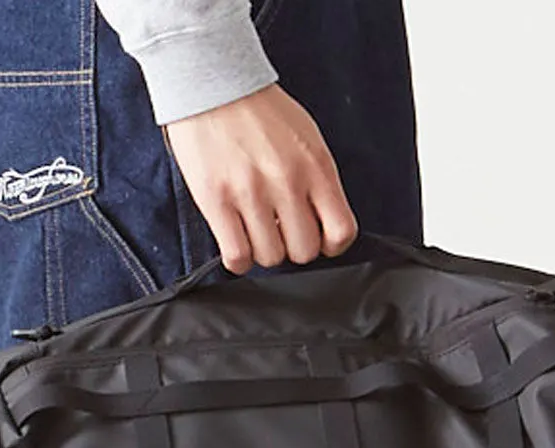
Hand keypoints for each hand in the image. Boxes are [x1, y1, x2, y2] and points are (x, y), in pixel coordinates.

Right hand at [163, 84, 358, 273]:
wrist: (213, 82)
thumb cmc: (259, 111)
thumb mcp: (306, 138)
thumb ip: (317, 180)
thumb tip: (320, 223)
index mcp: (315, 166)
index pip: (341, 232)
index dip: (329, 244)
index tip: (316, 236)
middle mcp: (287, 181)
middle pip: (304, 252)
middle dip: (292, 246)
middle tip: (279, 230)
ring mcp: (251, 193)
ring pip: (270, 258)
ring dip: (263, 250)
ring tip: (254, 228)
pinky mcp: (217, 202)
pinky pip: (237, 257)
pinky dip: (238, 258)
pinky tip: (235, 239)